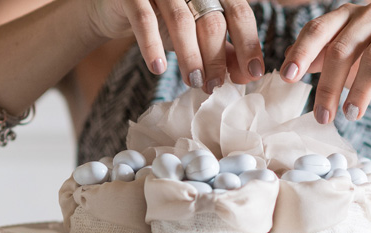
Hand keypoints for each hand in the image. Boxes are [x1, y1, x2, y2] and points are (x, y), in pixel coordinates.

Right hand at [88, 0, 265, 90]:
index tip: (253, 74)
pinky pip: (144, 19)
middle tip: (214, 86)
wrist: (117, 7)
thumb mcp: (197, 36)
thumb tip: (247, 76)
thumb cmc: (164, 20)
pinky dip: (152, 45)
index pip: (239, 13)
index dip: (248, 44)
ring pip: (181, 21)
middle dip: (216, 59)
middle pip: (212, 21)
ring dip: (190, 57)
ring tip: (193, 83)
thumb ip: (223, 51)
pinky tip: (158, 69)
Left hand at [278, 2, 370, 122]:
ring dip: (360, 90)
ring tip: (351, 115)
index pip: (318, 30)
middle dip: (329, 85)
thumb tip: (286, 61)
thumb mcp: (346, 64)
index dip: (302, 53)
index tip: (288, 78)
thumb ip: (319, 59)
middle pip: (343, 48)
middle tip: (322, 115)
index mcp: (347, 16)